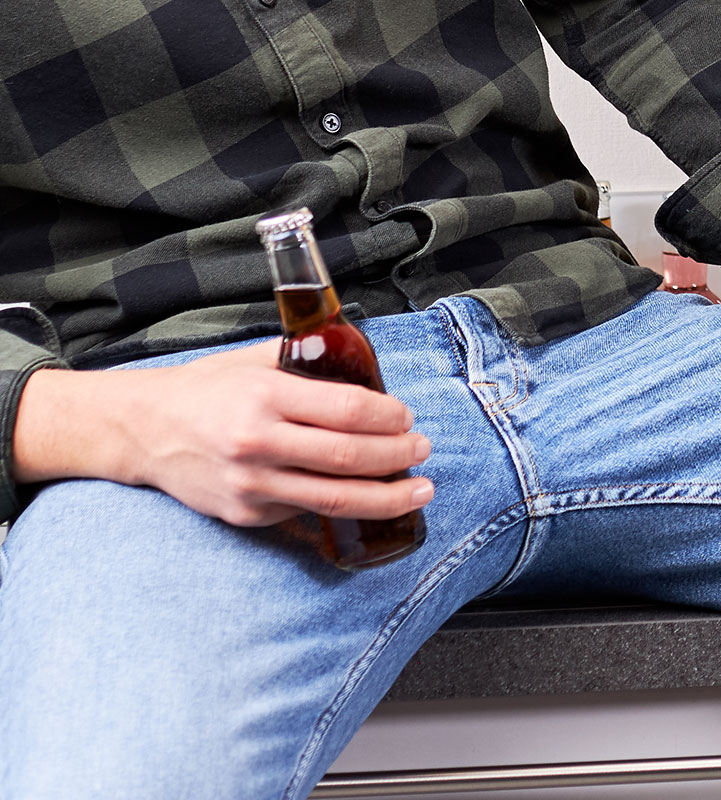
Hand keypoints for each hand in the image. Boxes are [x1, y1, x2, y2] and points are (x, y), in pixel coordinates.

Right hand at [12, 341, 434, 527]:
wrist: (144, 430)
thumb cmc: (206, 389)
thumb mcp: (257, 360)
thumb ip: (307, 361)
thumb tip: (361, 359)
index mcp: (268, 397)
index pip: (348, 410)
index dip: (390, 417)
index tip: (408, 417)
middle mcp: (259, 442)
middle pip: (349, 457)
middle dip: (398, 457)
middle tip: (424, 451)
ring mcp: (252, 484)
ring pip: (333, 497)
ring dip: (385, 496)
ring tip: (418, 490)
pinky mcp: (246, 513)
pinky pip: (305, 511)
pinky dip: (342, 506)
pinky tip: (367, 499)